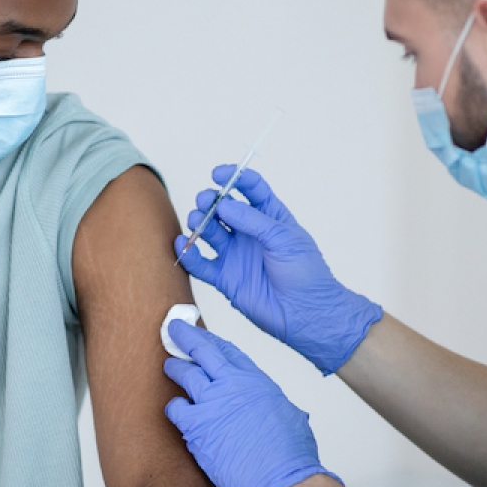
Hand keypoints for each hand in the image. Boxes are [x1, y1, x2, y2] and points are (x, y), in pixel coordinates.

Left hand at [162, 321, 338, 486]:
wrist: (283, 480)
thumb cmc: (291, 456)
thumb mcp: (291, 416)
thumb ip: (277, 407)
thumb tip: (280, 410)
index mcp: (256, 381)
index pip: (228, 350)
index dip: (212, 340)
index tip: (202, 334)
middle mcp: (232, 385)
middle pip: (202, 350)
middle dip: (186, 336)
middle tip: (174, 329)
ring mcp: (212, 403)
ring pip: (184, 374)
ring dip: (174, 368)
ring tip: (169, 366)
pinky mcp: (197, 426)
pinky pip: (176, 409)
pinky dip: (174, 407)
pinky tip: (175, 410)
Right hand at [176, 167, 381, 374]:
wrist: (305, 312)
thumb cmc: (305, 273)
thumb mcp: (283, 238)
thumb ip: (252, 220)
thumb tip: (223, 205)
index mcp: (269, 217)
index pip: (250, 188)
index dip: (234, 177)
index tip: (218, 174)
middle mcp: (249, 233)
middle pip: (223, 208)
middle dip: (210, 201)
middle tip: (206, 202)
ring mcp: (236, 255)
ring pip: (208, 232)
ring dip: (198, 223)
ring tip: (197, 221)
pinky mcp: (225, 278)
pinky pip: (200, 264)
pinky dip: (188, 254)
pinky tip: (181, 245)